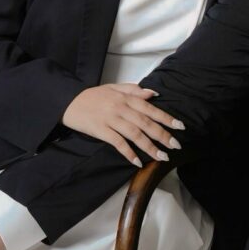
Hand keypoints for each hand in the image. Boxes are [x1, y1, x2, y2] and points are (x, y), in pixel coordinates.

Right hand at [62, 83, 183, 163]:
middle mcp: (121, 108)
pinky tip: (137, 161)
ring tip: (162, 156)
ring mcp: (111, 119)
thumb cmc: (93, 96)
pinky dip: (128, 152)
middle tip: (175, 145)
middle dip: (162, 135)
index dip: (166, 118)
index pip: (150, 108)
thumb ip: (134, 90)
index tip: (180, 127)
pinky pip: (117, 143)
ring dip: (149, 146)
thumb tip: (154, 94)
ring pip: (134, 134)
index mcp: (126, 97)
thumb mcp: (114, 88)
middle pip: (145, 123)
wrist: (68, 101)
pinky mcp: (101, 130)